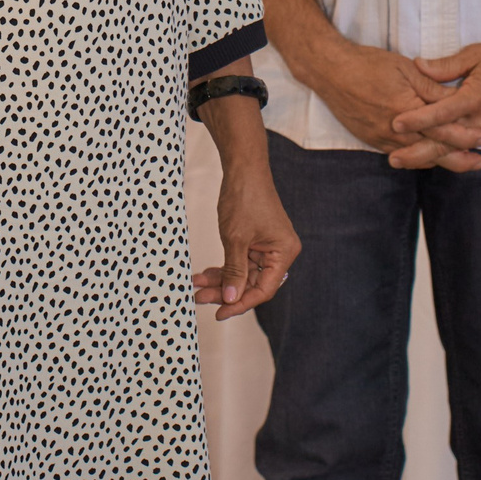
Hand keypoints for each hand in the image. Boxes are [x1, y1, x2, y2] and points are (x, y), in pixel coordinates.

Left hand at [192, 158, 301, 319]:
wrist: (242, 167)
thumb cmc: (244, 198)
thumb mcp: (236, 238)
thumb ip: (235, 271)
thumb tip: (232, 299)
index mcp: (283, 252)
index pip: (263, 289)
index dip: (241, 303)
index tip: (220, 312)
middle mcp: (279, 252)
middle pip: (251, 283)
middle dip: (225, 291)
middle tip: (199, 297)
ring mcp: (267, 246)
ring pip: (242, 274)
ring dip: (220, 280)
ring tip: (197, 286)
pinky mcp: (255, 241)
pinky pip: (239, 261)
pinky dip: (223, 268)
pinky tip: (204, 274)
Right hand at [301, 38, 480, 171]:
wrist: (331, 72)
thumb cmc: (369, 64)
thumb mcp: (406, 70)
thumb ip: (432, 88)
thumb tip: (456, 99)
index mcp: (407, 110)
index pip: (442, 128)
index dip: (464, 134)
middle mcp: (395, 130)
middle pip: (433, 150)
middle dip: (458, 157)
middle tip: (478, 163)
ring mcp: (382, 138)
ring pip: (417, 156)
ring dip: (439, 160)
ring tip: (460, 163)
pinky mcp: (372, 140)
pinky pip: (400, 154)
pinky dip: (417, 158)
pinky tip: (428, 157)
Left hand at [396, 38, 480, 153]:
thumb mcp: (476, 54)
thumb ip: (447, 65)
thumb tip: (418, 66)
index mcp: (476, 97)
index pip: (441, 113)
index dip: (417, 119)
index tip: (395, 122)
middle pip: (446, 141)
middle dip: (419, 152)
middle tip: (393, 159)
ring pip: (456, 148)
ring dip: (431, 155)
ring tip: (405, 159)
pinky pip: (469, 145)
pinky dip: (449, 151)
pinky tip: (430, 155)